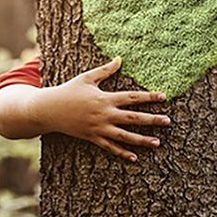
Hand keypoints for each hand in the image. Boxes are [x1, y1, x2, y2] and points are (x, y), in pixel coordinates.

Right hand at [49, 57, 170, 161]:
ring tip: (157, 143)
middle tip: (168, 121)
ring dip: (142, 140)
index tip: (164, 97)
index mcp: (105, 98)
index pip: (132, 97)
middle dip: (152, 120)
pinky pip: (110, 147)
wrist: (49, 110)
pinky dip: (122, 153)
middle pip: (133, 118)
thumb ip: (106, 70)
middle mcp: (104, 115)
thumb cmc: (68, 91)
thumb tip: (120, 59)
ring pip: (125, 136)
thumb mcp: (87, 78)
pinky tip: (135, 157)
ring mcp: (99, 128)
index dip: (149, 97)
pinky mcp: (92, 138)